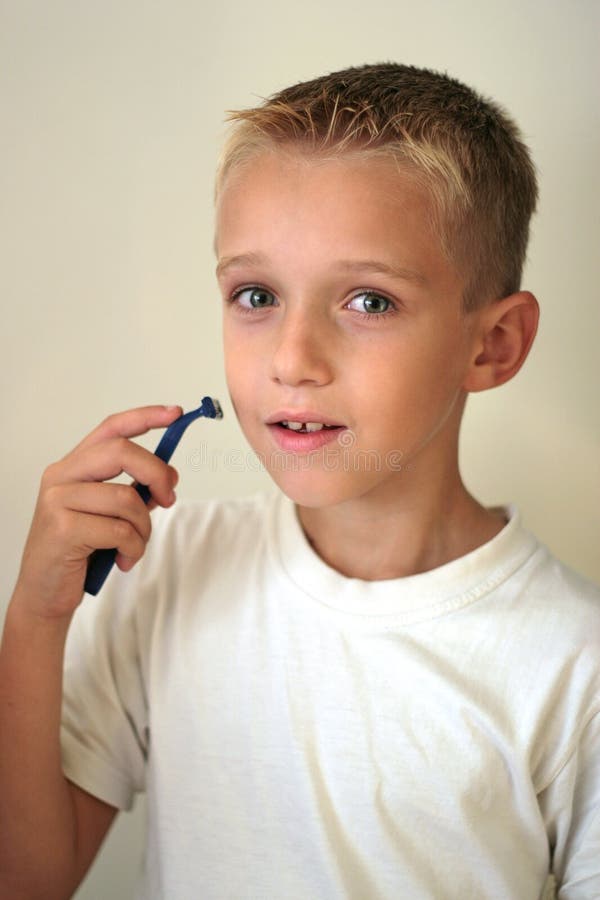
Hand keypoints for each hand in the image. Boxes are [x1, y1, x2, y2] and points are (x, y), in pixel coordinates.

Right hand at [13, 405, 181, 618]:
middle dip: (156, 473)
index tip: (175, 413)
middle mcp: (61, 476)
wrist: (45, 593)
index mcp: (73, 467)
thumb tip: (170, 475)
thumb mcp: (110, 515)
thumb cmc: (80, 551)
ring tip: (134, 545)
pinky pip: (120, 530)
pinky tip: (123, 560)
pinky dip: (133, 548)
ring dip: (144, 527)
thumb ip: (134, 491)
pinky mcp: (63, 529)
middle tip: (169, 499)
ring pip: (126, 498)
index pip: (111, 428)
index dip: (145, 417)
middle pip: (122, 451)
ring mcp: (58, 501)